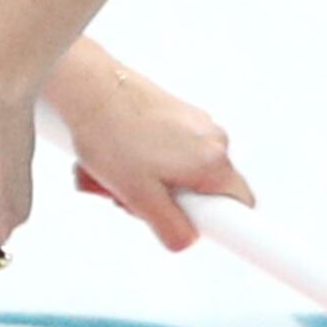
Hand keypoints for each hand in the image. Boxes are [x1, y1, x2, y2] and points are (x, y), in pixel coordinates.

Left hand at [47, 48, 254, 251]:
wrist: (85, 86)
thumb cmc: (109, 133)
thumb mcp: (139, 197)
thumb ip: (170, 228)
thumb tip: (185, 239)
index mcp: (212, 161)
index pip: (240, 205)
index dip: (217, 222)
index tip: (192, 223)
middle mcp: (212, 138)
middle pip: (201, 190)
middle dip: (163, 201)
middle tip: (127, 195)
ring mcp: (194, 122)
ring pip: (178, 170)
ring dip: (144, 180)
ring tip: (110, 172)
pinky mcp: (174, 112)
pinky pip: (166, 149)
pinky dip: (140, 158)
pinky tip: (112, 153)